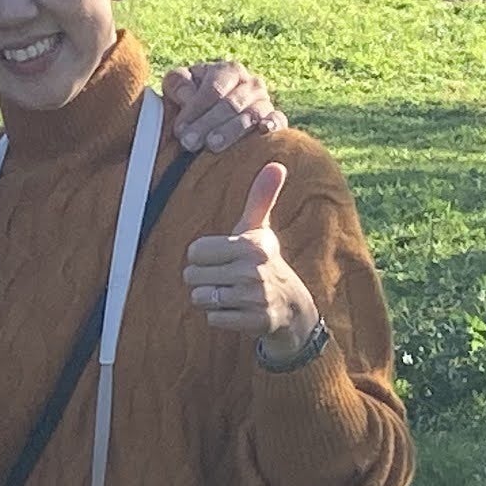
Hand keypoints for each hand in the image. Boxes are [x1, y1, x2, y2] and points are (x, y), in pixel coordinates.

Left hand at [161, 57, 286, 153]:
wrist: (214, 115)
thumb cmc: (193, 99)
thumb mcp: (179, 86)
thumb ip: (178, 83)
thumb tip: (187, 94)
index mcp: (229, 70)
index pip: (214, 89)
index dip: (195, 108)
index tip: (179, 129)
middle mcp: (251, 83)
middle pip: (230, 104)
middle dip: (207, 124)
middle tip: (189, 143)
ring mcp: (265, 102)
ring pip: (251, 115)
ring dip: (230, 131)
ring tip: (212, 146)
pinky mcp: (276, 120)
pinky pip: (278, 121)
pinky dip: (273, 125)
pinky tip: (263, 131)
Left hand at [183, 163, 322, 361]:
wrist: (292, 306)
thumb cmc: (265, 262)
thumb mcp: (260, 230)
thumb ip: (261, 197)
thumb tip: (276, 164)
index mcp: (249, 245)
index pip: (195, 251)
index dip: (202, 257)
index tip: (222, 259)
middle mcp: (253, 270)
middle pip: (193, 276)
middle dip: (204, 280)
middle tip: (226, 279)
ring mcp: (255, 297)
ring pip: (201, 299)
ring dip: (211, 300)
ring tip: (231, 294)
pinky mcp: (254, 321)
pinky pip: (213, 319)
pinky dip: (220, 317)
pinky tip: (237, 311)